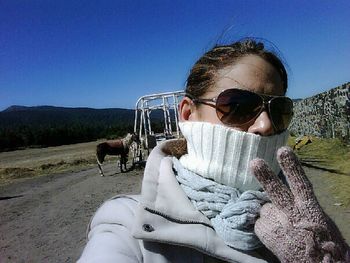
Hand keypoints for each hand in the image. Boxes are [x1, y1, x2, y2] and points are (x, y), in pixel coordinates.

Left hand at [250, 146, 349, 262]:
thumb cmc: (323, 242)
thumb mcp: (318, 219)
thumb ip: (302, 205)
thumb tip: (292, 195)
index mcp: (309, 209)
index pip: (300, 184)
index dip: (292, 167)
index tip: (283, 151)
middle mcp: (290, 215)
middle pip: (276, 192)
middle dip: (265, 177)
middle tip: (255, 163)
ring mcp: (276, 224)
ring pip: (266, 209)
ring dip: (270, 213)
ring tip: (283, 226)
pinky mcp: (264, 233)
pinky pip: (260, 223)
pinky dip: (265, 225)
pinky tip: (277, 235)